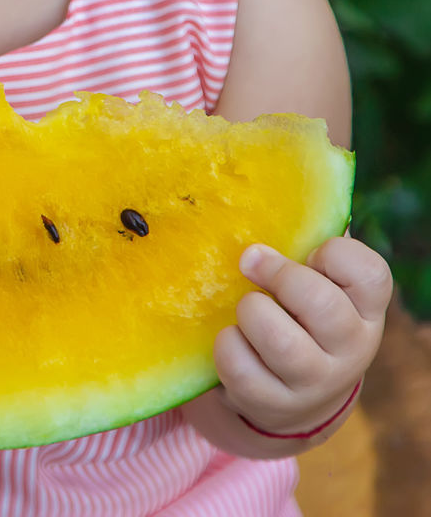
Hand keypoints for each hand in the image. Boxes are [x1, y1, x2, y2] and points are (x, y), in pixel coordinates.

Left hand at [214, 235, 392, 435]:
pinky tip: (235, 339)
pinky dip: (226, 343)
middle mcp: (352, 348)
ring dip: (249, 310)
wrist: (293, 393)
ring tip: (248, 308)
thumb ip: (308, 241)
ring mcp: (316, 382)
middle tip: (251, 261)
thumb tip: (278, 192)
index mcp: (366, 309)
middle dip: (274, 273)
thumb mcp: (319, 282)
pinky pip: (239, 364)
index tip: (310, 253)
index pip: (370, 273)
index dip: (333, 254)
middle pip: (317, 302)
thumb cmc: (302, 314)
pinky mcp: (275, 405)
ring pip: (278, 338)